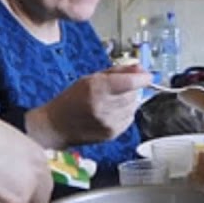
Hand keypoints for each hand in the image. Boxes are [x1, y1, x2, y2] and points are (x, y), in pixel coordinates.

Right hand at [34, 64, 152, 147]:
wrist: (57, 126)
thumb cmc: (71, 100)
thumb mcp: (91, 78)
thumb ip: (117, 72)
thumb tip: (139, 68)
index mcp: (96, 89)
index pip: (129, 82)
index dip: (142, 78)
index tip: (147, 75)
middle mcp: (103, 107)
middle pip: (134, 93)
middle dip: (132, 88)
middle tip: (119, 87)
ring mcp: (108, 122)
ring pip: (134, 106)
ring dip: (128, 101)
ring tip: (111, 100)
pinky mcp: (112, 134)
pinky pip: (129, 118)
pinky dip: (124, 113)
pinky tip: (110, 111)